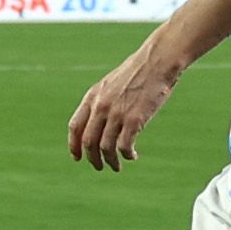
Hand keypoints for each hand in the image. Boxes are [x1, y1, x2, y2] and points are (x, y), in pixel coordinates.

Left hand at [69, 50, 175, 169]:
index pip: (75, 126)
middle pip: (88, 142)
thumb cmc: (136, 74)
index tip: (77, 157)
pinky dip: (126, 155)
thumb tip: (96, 124)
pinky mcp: (134, 120)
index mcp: (92, 97)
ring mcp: (116, 114)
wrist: (156, 63)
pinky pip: (124, 146)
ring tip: (116, 166)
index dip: (73, 145)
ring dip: (110, 161)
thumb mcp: (109, 84)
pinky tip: (132, 156)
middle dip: (92, 159)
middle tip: (99, 166)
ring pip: (106, 148)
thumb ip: (100, 102)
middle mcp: (101, 107)